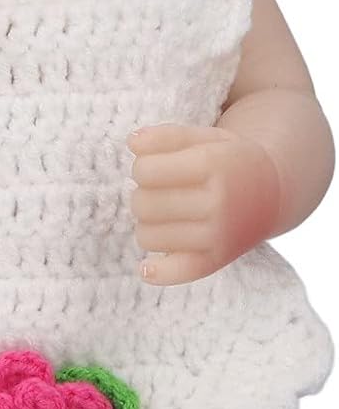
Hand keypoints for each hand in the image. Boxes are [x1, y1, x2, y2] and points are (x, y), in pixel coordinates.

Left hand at [126, 122, 280, 284]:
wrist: (275, 193)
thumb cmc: (230, 161)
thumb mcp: (206, 137)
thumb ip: (168, 136)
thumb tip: (133, 142)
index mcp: (213, 164)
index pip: (146, 171)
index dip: (141, 167)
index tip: (154, 167)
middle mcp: (217, 201)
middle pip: (143, 204)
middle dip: (142, 194)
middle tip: (159, 192)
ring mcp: (218, 235)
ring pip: (148, 237)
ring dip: (146, 225)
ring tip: (163, 215)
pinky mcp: (218, 260)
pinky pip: (178, 272)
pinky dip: (157, 272)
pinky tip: (147, 266)